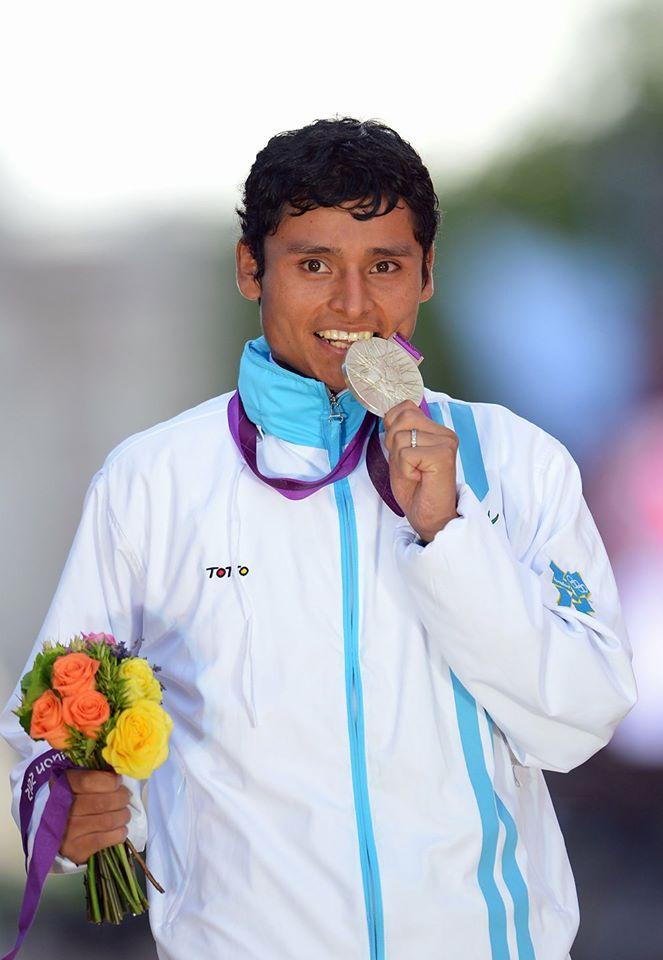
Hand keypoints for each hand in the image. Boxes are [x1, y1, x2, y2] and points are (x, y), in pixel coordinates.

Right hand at [50, 769, 130, 863]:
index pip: (88, 781)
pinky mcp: (75, 850)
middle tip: (125, 798)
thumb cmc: (75, 798)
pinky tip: (120, 829)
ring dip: (123, 816)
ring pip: (107, 821)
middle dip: (121, 798)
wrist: (58, 828)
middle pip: (102, 803)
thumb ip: (96, 775)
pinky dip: (119, 833)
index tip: (118, 781)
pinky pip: (105, 840)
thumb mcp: (78, 781)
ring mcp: (67, 832)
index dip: (109, 781)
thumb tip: (119, 775)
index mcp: (61, 787)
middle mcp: (61, 811)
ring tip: (124, 813)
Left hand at [383, 400, 459, 542]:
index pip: (405, 407)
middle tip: (408, 464)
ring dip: (399, 459)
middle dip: (394, 442)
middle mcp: (445, 433)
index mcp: (437, 430)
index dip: (393, 428)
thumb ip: (399, 431)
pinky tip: (418, 478)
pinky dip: (404, 469)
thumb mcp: (401, 453)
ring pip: (401, 436)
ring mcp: (446, 443)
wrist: (429, 517)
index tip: (404, 453)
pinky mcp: (442, 456)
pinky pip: (406, 453)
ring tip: (414, 472)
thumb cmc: (416, 489)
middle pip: (402, 417)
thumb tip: (388, 412)